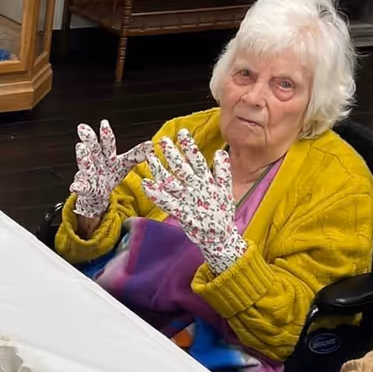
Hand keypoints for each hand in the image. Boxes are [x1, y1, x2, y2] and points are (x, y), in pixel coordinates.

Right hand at [69, 120, 151, 220]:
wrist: (97, 193)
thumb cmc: (110, 174)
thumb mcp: (125, 164)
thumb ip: (136, 154)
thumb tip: (151, 144)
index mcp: (107, 155)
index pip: (107, 143)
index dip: (106, 134)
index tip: (104, 122)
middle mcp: (96, 161)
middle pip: (93, 148)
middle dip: (88, 138)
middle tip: (83, 127)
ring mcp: (89, 174)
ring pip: (85, 164)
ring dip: (82, 156)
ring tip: (80, 147)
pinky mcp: (85, 188)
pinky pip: (81, 187)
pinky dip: (77, 186)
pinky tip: (74, 186)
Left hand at [141, 129, 246, 274]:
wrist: (221, 238)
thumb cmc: (221, 213)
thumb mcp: (226, 191)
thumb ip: (223, 172)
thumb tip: (221, 153)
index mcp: (208, 183)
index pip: (198, 161)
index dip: (190, 146)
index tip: (182, 132)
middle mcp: (198, 190)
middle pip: (183, 169)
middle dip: (172, 154)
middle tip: (162, 140)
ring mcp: (189, 202)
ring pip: (173, 182)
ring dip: (160, 170)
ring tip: (149, 158)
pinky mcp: (182, 214)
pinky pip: (167, 203)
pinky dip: (156, 194)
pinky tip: (146, 184)